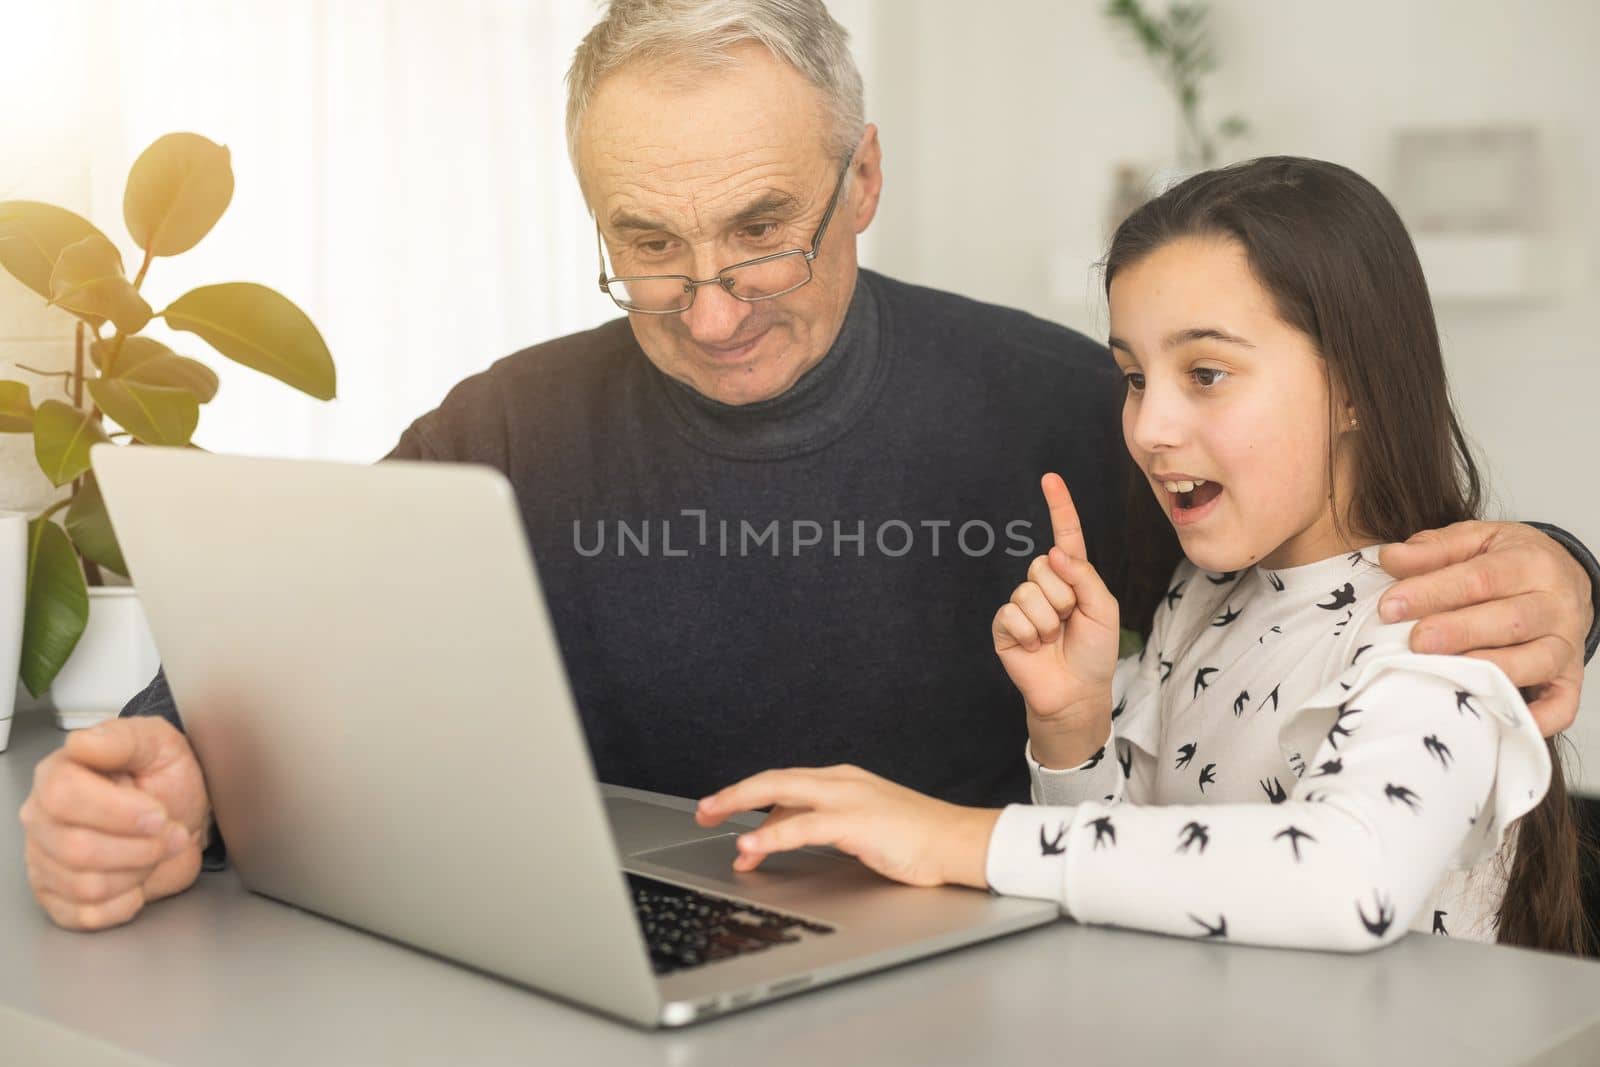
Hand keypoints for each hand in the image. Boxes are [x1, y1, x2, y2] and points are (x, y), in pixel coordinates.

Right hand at [19, 716, 210, 929]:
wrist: (182, 816)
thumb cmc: (166, 778)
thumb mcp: (157, 743)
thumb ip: (123, 739)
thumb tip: (83, 742)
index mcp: (58, 775)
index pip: (63, 796)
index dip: (117, 811)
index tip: (157, 814)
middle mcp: (42, 820)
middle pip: (76, 848)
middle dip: (140, 847)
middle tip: (169, 834)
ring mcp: (45, 861)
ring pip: (86, 886)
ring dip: (138, 872)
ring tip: (155, 851)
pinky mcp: (58, 898)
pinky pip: (86, 916)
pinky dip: (125, 902)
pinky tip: (136, 879)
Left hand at [695, 765, 999, 888]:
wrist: (959, 842)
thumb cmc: (916, 838)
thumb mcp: (861, 826)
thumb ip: (822, 826)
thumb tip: (781, 836)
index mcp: (842, 780)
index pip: (784, 782)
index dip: (748, 794)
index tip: (721, 808)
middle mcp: (841, 782)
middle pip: (773, 779)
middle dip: (733, 794)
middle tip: (704, 810)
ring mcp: (848, 798)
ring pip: (780, 792)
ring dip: (741, 806)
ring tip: (714, 820)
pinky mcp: (856, 822)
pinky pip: (802, 826)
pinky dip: (770, 836)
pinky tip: (751, 846)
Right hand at [992, 474, 1119, 733]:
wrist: (1076, 692)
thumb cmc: (1095, 651)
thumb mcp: (1104, 608)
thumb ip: (1084, 576)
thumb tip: (1053, 553)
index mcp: (1071, 576)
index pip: (1064, 536)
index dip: (1058, 507)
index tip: (1050, 479)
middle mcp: (1044, 585)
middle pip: (1042, 565)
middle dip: (1062, 597)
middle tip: (1068, 623)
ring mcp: (1022, 604)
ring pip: (1029, 592)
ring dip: (1047, 620)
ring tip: (1054, 639)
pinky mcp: (1005, 625)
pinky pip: (1013, 614)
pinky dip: (1029, 633)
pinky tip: (1036, 647)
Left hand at [1380, 521, 1592, 735]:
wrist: (1565, 579)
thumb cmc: (1509, 561)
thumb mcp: (1476, 540)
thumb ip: (1434, 548)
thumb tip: (1390, 558)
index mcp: (1531, 563)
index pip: (1481, 578)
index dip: (1433, 592)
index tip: (1391, 606)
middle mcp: (1556, 605)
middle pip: (1511, 621)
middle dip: (1459, 632)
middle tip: (1416, 642)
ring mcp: (1567, 645)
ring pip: (1536, 661)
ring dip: (1489, 670)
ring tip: (1444, 673)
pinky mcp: (1570, 680)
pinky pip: (1561, 706)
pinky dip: (1535, 719)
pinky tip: (1496, 719)